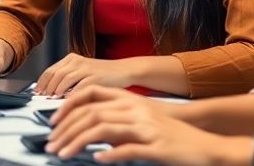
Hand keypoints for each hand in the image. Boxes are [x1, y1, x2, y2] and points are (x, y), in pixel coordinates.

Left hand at [37, 53, 137, 97]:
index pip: (50, 70)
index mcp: (72, 59)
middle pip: (55, 74)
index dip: (41, 82)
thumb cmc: (102, 74)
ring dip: (55, 91)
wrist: (123, 70)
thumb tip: (49, 92)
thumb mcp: (82, 71)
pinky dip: (71, 95)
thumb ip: (67, 78)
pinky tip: (67, 102)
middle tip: (41, 99)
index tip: (36, 93)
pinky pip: (78, 87)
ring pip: (64, 79)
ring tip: (51, 100)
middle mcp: (77, 61)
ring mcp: (86, 68)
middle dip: (46, 88)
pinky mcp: (95, 77)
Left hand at [47, 86, 248, 165]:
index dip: (67, 107)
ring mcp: (146, 128)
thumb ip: (115, 120)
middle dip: (66, 130)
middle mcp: (136, 110)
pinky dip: (110, 154)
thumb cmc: (169, 134)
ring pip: (103, 130)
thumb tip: (87, 129)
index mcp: (130, 100)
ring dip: (78, 143)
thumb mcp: (140, 120)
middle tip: (51, 145)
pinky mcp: (156, 147)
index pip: (90, 95)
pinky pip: (128, 149)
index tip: (52, 123)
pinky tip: (97, 160)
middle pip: (91, 114)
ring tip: (63, 155)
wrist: (202, 145)